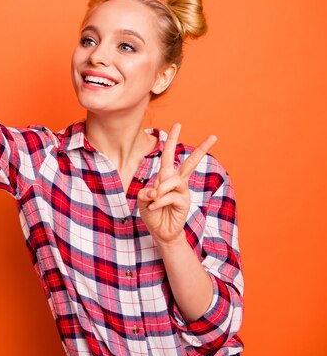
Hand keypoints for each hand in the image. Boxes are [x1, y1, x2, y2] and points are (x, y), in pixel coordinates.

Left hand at [137, 123, 216, 246]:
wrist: (160, 231)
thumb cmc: (152, 213)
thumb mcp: (142, 200)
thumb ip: (145, 192)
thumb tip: (155, 191)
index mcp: (166, 176)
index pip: (169, 155)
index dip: (172, 140)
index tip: (178, 124)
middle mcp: (177, 181)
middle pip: (191, 162)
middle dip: (202, 149)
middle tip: (214, 136)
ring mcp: (183, 191)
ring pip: (173, 180)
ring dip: (160, 189)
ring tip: (153, 199)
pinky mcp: (185, 202)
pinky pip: (170, 196)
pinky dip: (159, 201)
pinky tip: (154, 207)